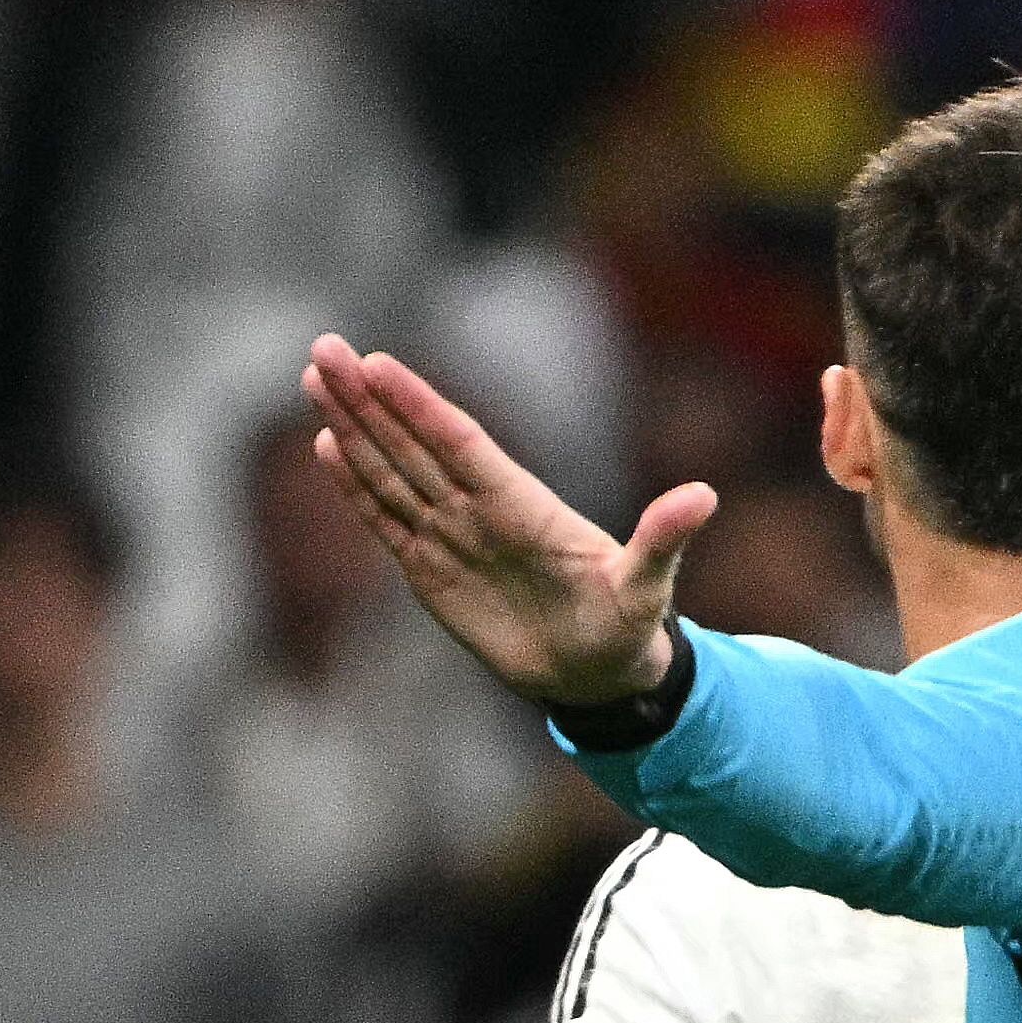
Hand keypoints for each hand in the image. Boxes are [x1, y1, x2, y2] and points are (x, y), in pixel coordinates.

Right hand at [305, 335, 716, 705]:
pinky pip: (385, 520)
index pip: (461, 444)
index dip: (419, 406)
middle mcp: (481, 511)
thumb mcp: (647, 586)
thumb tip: (705, 495)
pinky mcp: (431, 570)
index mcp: (524, 505)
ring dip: (351, 428)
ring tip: (316, 378)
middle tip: (324, 347)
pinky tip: (328, 446)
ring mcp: (452, 536)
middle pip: (413, 444)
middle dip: (366, 399)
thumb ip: (663, 540)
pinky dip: (355, 487)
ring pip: (390, 472)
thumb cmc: (627, 627)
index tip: (378, 363)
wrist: (600, 675)